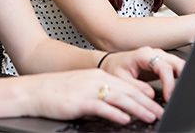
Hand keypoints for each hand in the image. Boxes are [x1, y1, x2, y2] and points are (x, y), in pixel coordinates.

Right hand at [30, 69, 163, 124]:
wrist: (34, 90)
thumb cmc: (56, 91)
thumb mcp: (82, 87)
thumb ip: (99, 94)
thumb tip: (116, 106)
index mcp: (98, 76)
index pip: (127, 84)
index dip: (144, 93)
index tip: (157, 101)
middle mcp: (96, 80)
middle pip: (128, 91)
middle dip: (147, 102)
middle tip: (160, 111)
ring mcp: (89, 90)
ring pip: (120, 99)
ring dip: (138, 108)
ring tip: (150, 116)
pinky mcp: (80, 101)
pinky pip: (102, 107)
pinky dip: (115, 113)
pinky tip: (126, 119)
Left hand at [99, 47, 184, 102]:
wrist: (112, 63)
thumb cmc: (115, 69)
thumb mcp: (121, 80)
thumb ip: (135, 87)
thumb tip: (150, 95)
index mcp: (144, 54)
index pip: (164, 66)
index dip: (169, 83)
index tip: (169, 97)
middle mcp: (155, 53)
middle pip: (176, 63)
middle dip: (182, 79)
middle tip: (178, 97)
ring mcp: (160, 57)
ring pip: (179, 65)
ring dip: (182, 79)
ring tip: (178, 95)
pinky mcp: (162, 64)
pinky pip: (176, 69)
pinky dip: (180, 78)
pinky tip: (177, 90)